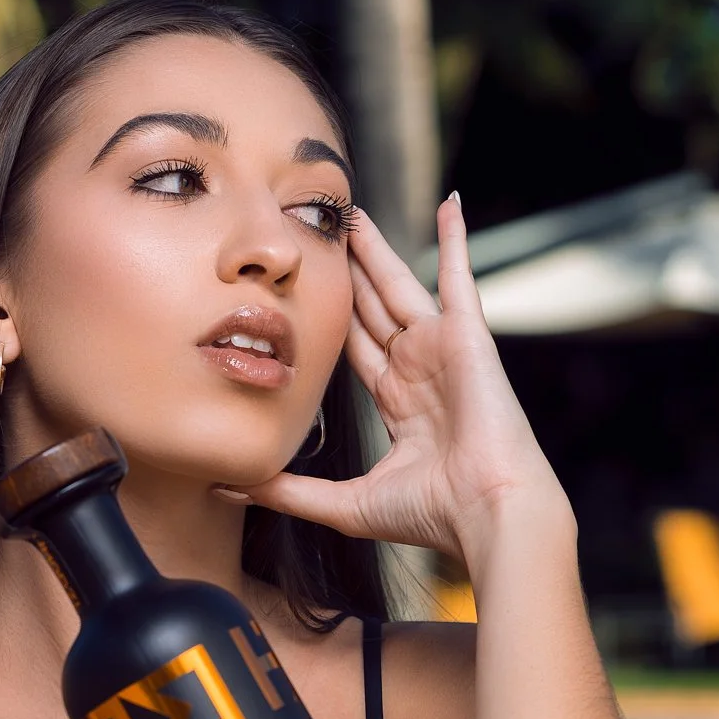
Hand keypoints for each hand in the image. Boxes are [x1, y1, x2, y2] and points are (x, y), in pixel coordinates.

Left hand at [221, 195, 570, 562]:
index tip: (304, 289)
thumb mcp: (344, 503)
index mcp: (399, 404)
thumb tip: (231, 488)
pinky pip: (458, 276)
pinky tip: (451, 203)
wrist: (488, 515)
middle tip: (320, 233)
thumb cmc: (432, 516)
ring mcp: (442, 350)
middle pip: (370, 308)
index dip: (329, 315)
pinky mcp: (466, 335)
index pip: (354, 346)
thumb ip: (288, 491)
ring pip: (399, 286)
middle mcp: (419, 371)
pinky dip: (455, 239)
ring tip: (354, 213)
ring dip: (378, 250)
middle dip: (347, 273)